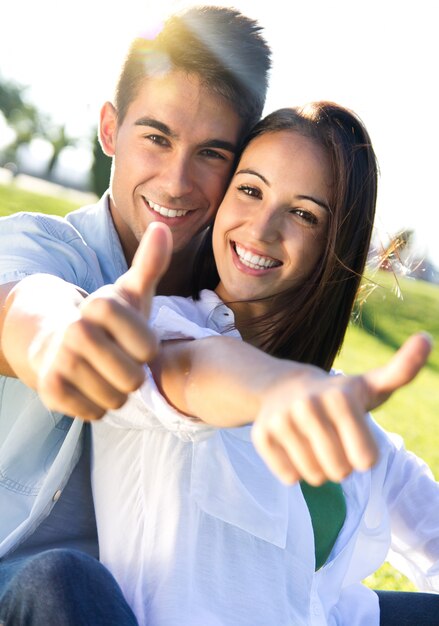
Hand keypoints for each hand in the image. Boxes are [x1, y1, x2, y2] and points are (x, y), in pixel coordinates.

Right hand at [32, 222, 172, 419]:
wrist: (54, 338)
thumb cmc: (106, 319)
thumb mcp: (130, 292)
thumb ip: (150, 264)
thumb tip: (163, 227)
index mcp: (100, 306)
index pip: (147, 348)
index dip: (146, 349)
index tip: (133, 338)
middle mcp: (75, 331)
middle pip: (133, 378)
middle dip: (132, 373)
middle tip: (118, 359)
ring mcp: (60, 361)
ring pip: (115, 399)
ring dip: (115, 392)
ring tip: (103, 372)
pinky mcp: (50, 390)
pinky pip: (95, 413)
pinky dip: (97, 405)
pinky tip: (89, 386)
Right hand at [251, 333, 431, 484]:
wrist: (285, 387)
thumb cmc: (339, 395)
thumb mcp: (371, 385)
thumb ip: (402, 369)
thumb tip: (426, 337)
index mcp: (341, 397)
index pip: (366, 460)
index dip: (364, 455)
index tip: (354, 434)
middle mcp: (308, 405)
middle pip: (340, 472)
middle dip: (341, 465)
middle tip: (332, 440)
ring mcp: (281, 420)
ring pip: (314, 476)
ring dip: (318, 469)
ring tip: (312, 442)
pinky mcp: (261, 434)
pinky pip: (289, 476)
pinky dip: (295, 470)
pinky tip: (292, 445)